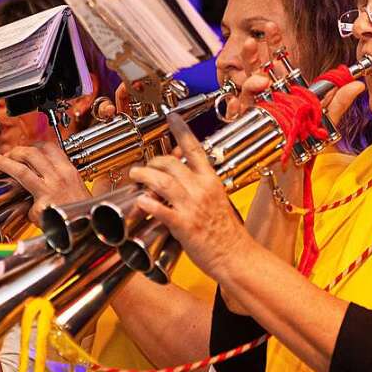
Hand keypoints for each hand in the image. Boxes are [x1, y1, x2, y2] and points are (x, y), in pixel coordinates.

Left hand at [0, 142, 90, 223]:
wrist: (94, 230)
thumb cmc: (88, 214)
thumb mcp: (83, 191)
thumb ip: (72, 183)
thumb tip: (71, 178)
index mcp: (69, 171)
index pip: (49, 147)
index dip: (34, 145)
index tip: (26, 148)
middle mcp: (60, 176)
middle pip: (32, 153)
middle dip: (15, 151)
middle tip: (6, 155)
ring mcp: (50, 190)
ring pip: (22, 170)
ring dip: (4, 162)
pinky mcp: (43, 206)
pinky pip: (28, 205)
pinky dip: (27, 211)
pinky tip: (30, 216)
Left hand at [129, 114, 249, 280]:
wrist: (236, 255)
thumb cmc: (226, 232)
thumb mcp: (216, 200)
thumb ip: (199, 187)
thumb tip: (180, 177)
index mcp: (211, 180)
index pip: (194, 148)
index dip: (181, 130)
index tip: (170, 116)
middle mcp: (201, 189)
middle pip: (170, 163)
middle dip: (152, 162)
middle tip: (143, 167)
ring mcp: (192, 206)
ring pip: (162, 181)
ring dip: (144, 176)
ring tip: (135, 176)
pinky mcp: (183, 225)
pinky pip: (161, 210)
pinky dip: (148, 203)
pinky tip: (140, 201)